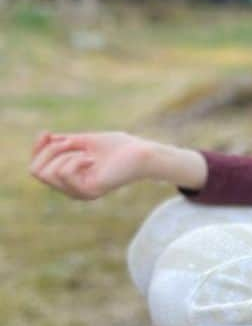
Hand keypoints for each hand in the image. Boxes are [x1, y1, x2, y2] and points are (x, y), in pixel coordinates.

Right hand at [29, 131, 153, 200]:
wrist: (142, 153)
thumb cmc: (118, 146)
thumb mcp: (84, 141)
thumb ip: (63, 143)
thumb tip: (45, 138)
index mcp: (69, 179)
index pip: (36, 169)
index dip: (36, 149)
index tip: (47, 133)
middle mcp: (72, 189)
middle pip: (36, 171)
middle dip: (49, 151)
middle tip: (73, 142)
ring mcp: (80, 192)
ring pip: (48, 173)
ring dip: (63, 154)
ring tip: (86, 151)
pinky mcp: (89, 191)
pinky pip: (64, 173)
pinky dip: (74, 160)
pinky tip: (92, 159)